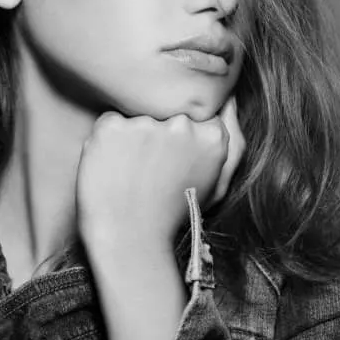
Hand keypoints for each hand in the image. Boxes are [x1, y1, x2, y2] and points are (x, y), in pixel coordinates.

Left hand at [76, 96, 244, 251]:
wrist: (130, 241)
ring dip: (132, 137)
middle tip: (150, 169)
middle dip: (157, 133)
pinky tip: (113, 167)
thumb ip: (232, 138)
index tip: (170, 159)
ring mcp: (145, 124)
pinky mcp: (111, 127)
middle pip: (166, 111)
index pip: (195, 113)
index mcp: (212, 135)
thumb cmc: (176, 212)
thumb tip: (228, 98)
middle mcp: (181, 124)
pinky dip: (108, 141)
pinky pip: (109, 122)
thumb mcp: (217, 181)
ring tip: (131, 172)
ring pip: (137, 115)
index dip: (179, 136)